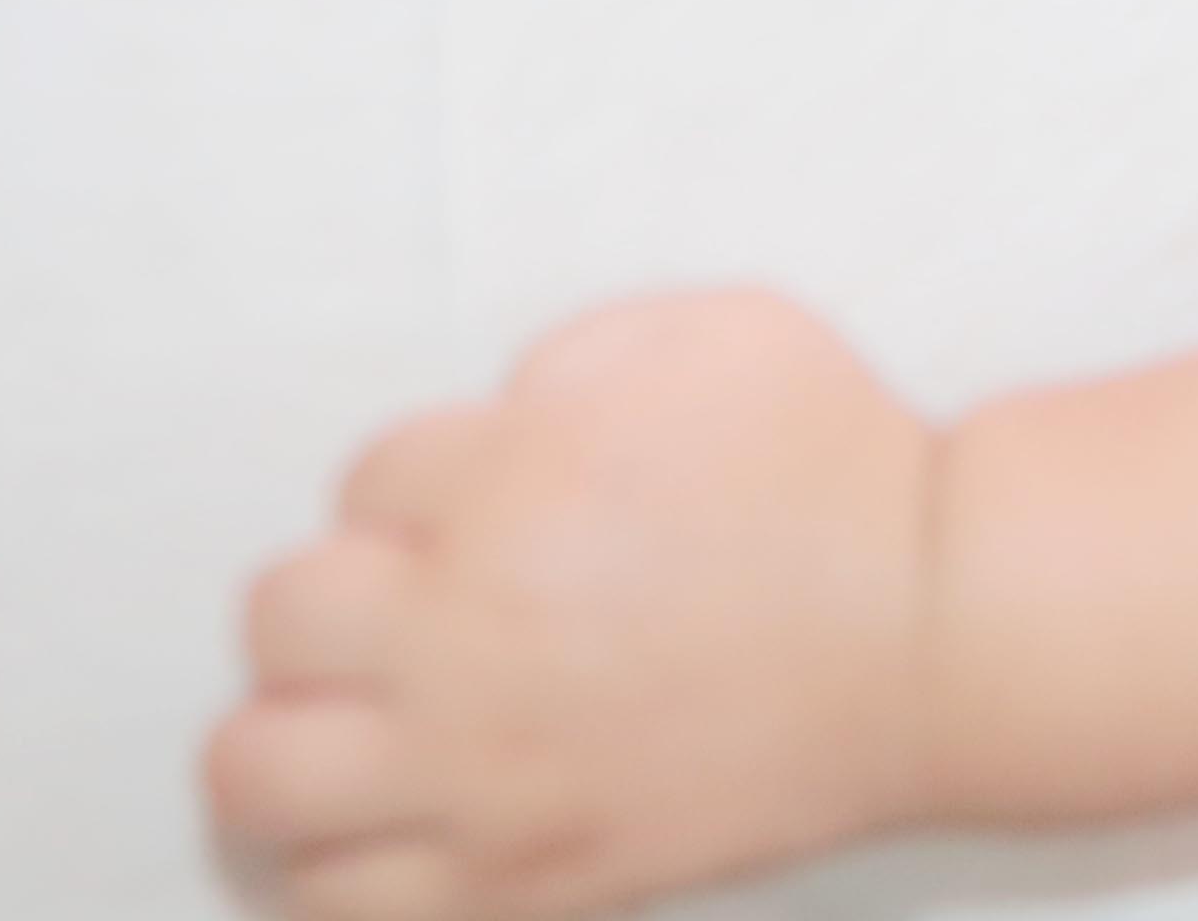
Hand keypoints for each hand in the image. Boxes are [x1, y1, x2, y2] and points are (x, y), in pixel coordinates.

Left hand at [210, 291, 952, 920]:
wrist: (938, 631)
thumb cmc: (838, 469)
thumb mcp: (709, 333)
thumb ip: (566, 362)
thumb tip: (484, 428)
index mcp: (512, 484)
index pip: (365, 476)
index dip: (425, 487)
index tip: (494, 506)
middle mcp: (471, 634)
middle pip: (279, 616)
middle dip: (338, 597)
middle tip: (408, 612)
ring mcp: (487, 773)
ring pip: (260, 776)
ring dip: (291, 739)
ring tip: (354, 728)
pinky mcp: (525, 877)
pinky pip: (343, 907)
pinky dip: (339, 869)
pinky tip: (391, 826)